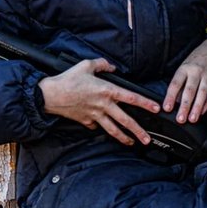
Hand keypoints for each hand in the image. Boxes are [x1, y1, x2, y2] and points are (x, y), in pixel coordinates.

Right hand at [38, 58, 160, 146]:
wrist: (50, 95)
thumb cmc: (67, 79)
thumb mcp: (86, 65)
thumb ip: (102, 64)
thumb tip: (111, 66)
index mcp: (106, 90)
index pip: (130, 97)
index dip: (145, 103)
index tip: (156, 109)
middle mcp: (103, 105)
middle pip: (125, 120)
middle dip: (138, 131)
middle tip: (147, 139)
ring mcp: (94, 115)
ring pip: (112, 129)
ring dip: (123, 137)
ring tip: (132, 143)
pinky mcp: (85, 121)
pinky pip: (95, 126)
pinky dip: (100, 128)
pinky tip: (104, 130)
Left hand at [163, 37, 206, 123]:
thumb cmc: (198, 59)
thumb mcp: (186, 66)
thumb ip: (181, 82)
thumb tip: (174, 100)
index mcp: (185, 68)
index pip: (175, 84)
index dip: (170, 97)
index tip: (166, 108)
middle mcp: (196, 72)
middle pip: (189, 91)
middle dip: (184, 106)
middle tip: (180, 119)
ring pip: (201, 94)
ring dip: (196, 108)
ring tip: (192, 119)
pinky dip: (206, 104)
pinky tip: (201, 112)